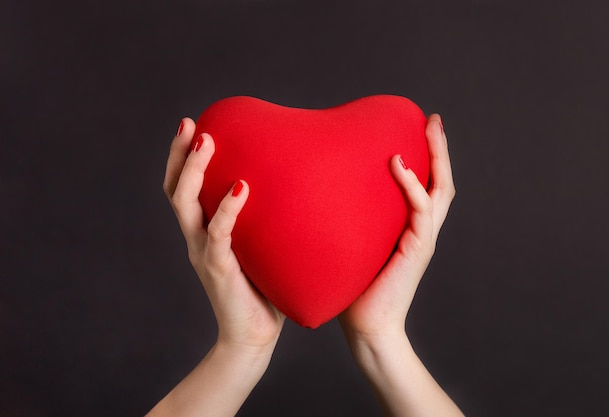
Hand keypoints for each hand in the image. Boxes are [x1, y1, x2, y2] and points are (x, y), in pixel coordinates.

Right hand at [163, 118, 284, 352]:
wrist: (255, 336)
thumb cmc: (263, 289)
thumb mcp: (261, 246)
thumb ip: (266, 220)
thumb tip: (295, 186)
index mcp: (204, 231)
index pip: (183, 188)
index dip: (181, 157)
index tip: (194, 125)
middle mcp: (196, 238)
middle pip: (175, 189)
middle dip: (179, 154)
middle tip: (191, 124)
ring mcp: (203, 253)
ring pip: (186, 205)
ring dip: (194, 171)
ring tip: (207, 142)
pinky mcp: (217, 269)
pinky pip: (217, 235)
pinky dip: (227, 210)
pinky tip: (241, 187)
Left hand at [339, 113, 454, 342]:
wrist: (366, 324)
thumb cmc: (354, 286)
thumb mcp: (355, 243)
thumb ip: (351, 219)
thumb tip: (320, 190)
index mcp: (409, 228)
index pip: (426, 186)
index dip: (427, 157)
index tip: (419, 126)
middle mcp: (421, 231)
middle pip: (441, 182)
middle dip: (440, 149)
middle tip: (432, 119)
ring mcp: (423, 240)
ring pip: (440, 191)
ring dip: (436, 157)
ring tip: (429, 128)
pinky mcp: (417, 250)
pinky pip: (420, 211)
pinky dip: (411, 186)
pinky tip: (398, 164)